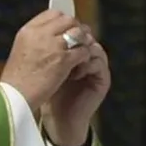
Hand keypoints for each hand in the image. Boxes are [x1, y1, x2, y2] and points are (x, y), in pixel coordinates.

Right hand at [0, 10, 88, 112]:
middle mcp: (41, 34)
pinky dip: (85, 57)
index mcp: (28, 30)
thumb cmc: (17, 80)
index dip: (64, 20)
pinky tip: (82, 65)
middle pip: (68, 20)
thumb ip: (36, 40)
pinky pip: (83, 51)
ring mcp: (53, 46)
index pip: (53, 14)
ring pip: (78, 33)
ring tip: (82, 53)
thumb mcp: (22, 51)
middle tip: (81, 40)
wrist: (15, 96)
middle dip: (77, 29)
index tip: (68, 30)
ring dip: (83, 42)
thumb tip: (53, 37)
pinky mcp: (63, 60)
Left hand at [45, 27, 110, 145]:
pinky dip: (86, 65)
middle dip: (73, 39)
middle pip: (86, 34)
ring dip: (79, 52)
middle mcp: (87, 57)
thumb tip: (42, 26)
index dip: (66, 28)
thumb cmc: (49, 94)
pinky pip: (99, 63)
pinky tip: (73, 73)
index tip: (52, 35)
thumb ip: (47, 48)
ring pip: (94, 47)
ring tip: (66, 63)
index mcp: (74, 51)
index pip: (74, 29)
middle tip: (61, 47)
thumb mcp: (45, 66)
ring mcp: (96, 68)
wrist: (58, 119)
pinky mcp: (103, 80)